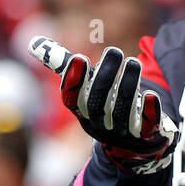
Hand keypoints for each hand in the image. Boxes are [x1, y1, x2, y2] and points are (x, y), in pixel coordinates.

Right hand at [29, 37, 176, 174]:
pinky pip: (146, 127)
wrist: (133, 142)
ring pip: (122, 111)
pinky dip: (149, 112)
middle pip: (97, 103)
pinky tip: (152, 95)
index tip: (78, 57)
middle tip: (114, 51)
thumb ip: (64, 65)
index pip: (71, 99)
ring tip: (133, 62)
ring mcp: (122, 133)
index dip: (73, 80)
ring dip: (128, 85)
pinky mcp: (145, 136)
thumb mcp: (85, 87)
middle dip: (105, 76)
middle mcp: (99, 124)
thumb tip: (32, 42)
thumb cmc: (105, 104)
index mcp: (81, 112)